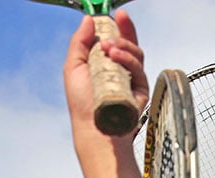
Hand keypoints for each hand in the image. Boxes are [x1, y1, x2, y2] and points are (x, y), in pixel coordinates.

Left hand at [63, 11, 147, 140]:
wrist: (93, 126)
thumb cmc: (81, 103)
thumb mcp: (73, 66)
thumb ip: (79, 42)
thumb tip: (88, 19)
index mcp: (106, 62)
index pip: (116, 39)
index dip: (118, 26)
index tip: (117, 15)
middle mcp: (121, 69)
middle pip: (130, 43)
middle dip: (125, 31)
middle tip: (115, 26)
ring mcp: (132, 78)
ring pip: (136, 53)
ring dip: (124, 46)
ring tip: (109, 49)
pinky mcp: (141, 89)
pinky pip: (139, 68)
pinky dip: (128, 59)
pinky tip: (117, 57)